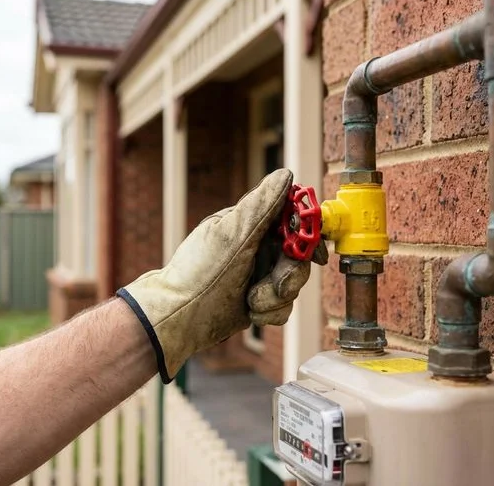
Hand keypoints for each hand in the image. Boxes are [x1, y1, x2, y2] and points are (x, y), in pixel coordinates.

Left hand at [117, 169, 326, 381]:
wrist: (179, 317)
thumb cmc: (198, 273)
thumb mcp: (231, 235)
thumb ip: (260, 206)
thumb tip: (284, 175)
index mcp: (251, 225)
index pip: (292, 219)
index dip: (308, 234)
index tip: (314, 251)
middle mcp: (258, 247)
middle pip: (299, 256)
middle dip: (289, 275)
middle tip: (275, 285)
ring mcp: (259, 274)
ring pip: (294, 283)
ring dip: (276, 297)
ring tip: (252, 301)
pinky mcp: (260, 300)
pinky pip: (284, 306)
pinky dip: (271, 312)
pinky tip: (251, 312)